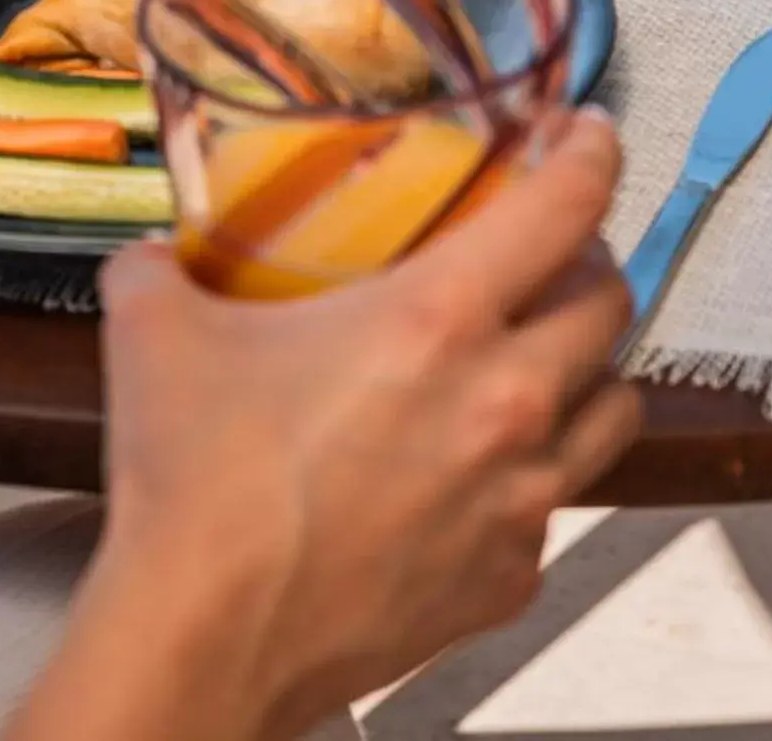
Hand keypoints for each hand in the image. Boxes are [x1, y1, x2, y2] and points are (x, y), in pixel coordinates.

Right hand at [10, 111, 637, 740]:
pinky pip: (556, 504)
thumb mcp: (155, 327)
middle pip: (609, 303)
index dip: (590, 155)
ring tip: (536, 355)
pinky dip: (533, 473)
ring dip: (588, 367)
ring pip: (616, 407)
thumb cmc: (197, 479)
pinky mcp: (511, 578)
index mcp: (437, 317)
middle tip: (543, 250)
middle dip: (587, 261)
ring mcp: (522, 499)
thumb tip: (158, 253)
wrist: (207, 637)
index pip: (565, 207)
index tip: (587, 134)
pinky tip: (472, 469)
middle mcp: (506, 401)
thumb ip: (164, 264)